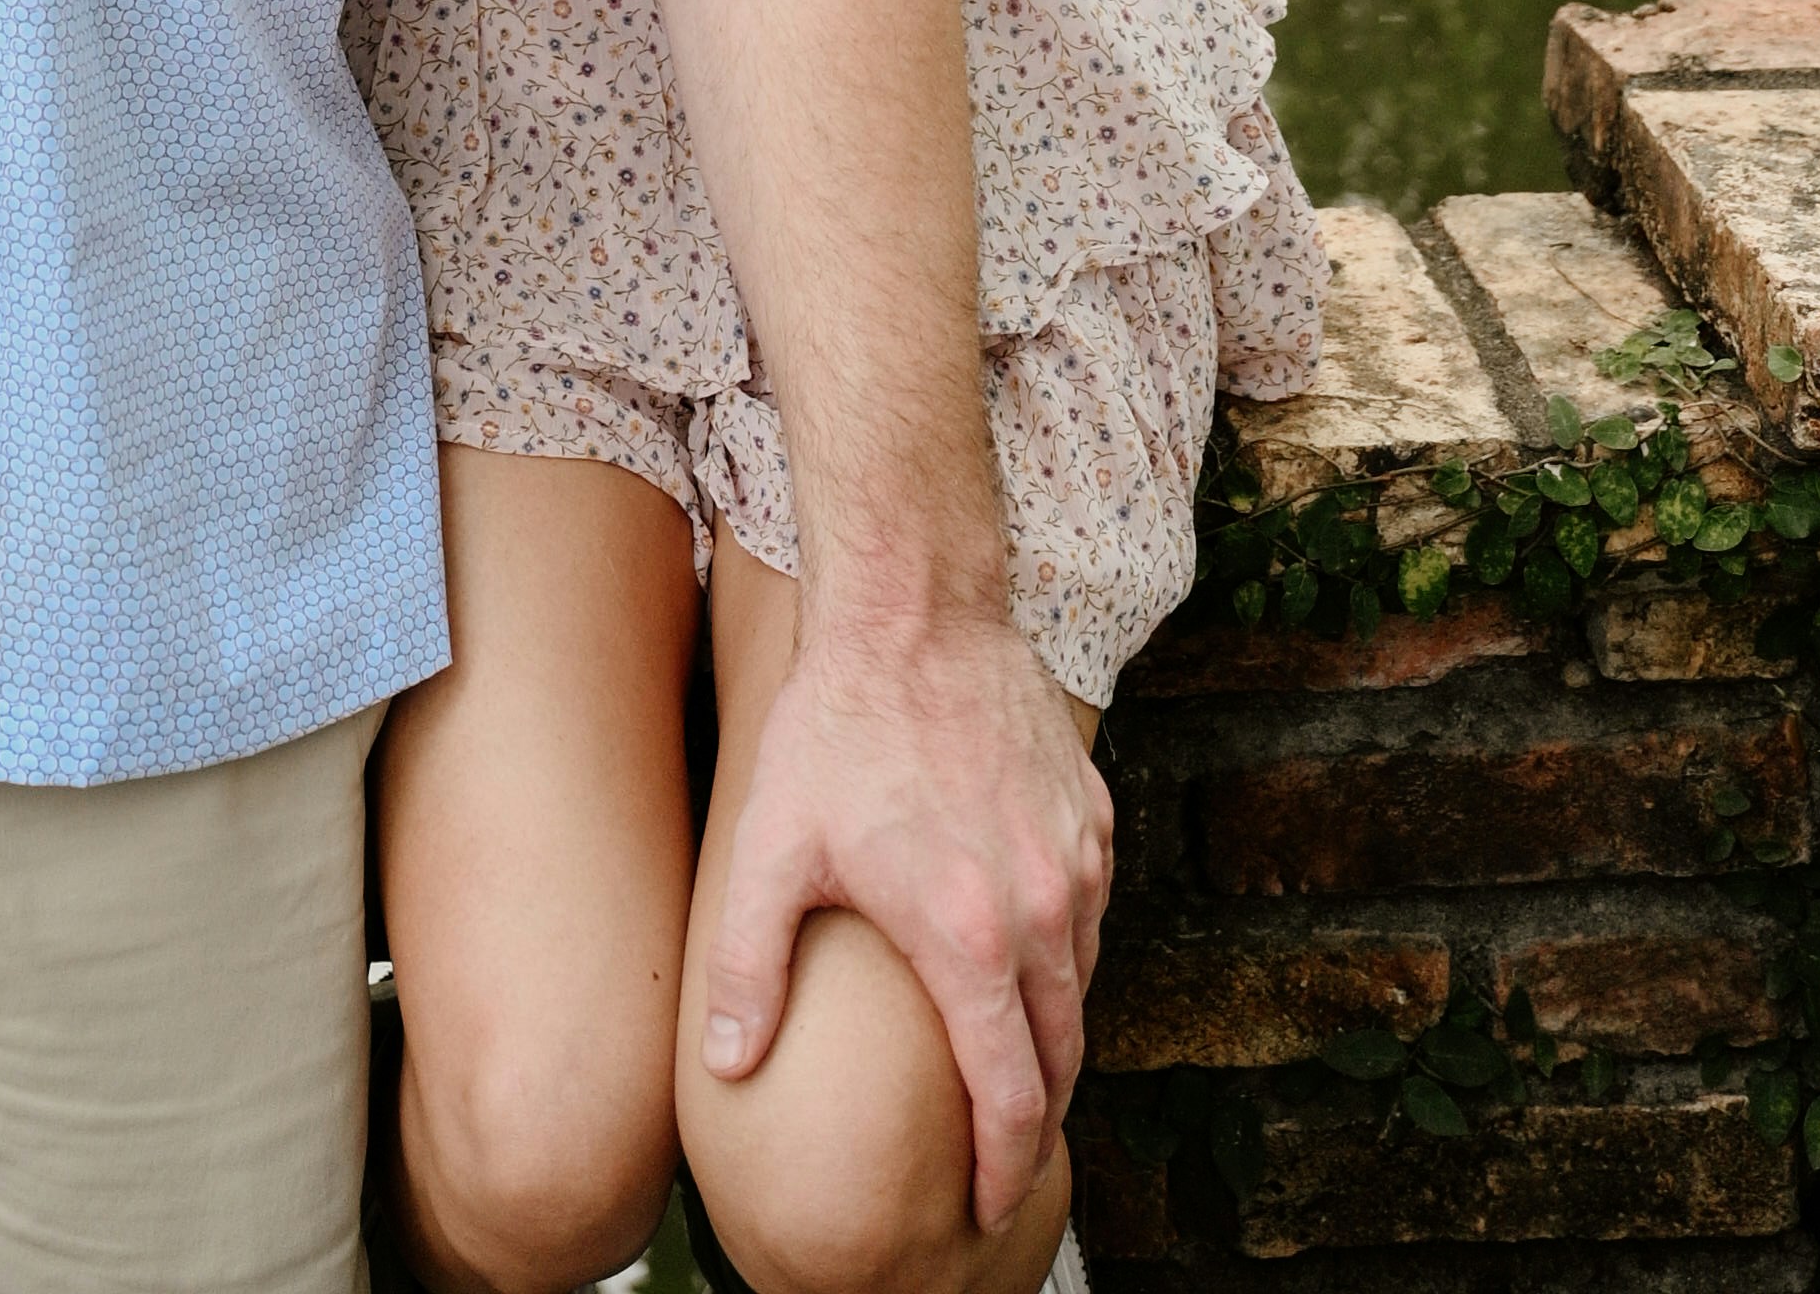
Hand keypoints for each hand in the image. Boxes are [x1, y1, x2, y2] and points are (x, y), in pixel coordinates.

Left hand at [695, 604, 1108, 1231]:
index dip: (1002, 1169)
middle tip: (1004, 1157)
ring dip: (1053, 1033)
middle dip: (1038, 1121)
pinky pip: (1091, 911)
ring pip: (1083, 984)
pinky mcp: (1093, 814)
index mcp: (968, 940)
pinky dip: (1066, 950)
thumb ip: (746, 968)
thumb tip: (726, 1067)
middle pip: (1063, 1058)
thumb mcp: (772, 851)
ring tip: (1014, 1063)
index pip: (1009, 1098)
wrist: (914, 611)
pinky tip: (1026, 952)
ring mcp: (1077, 859)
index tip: (988, 1208)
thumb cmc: (834, 729)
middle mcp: (1042, 910)